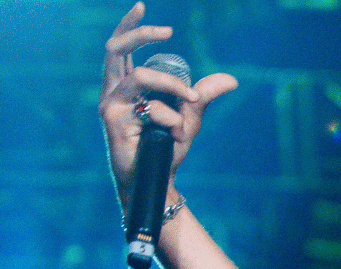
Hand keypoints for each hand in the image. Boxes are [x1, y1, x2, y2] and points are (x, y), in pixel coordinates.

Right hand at [99, 3, 237, 203]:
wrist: (158, 179)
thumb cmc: (166, 149)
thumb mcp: (190, 118)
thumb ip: (203, 96)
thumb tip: (230, 79)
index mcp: (125, 85)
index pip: (120, 48)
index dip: (129, 26)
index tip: (141, 6)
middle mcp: (112, 90)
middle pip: (116, 48)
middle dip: (140, 33)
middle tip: (167, 31)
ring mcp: (110, 104)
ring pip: (142, 75)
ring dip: (173, 86)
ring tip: (191, 101)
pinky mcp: (113, 119)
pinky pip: (151, 107)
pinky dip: (171, 118)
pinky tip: (175, 133)